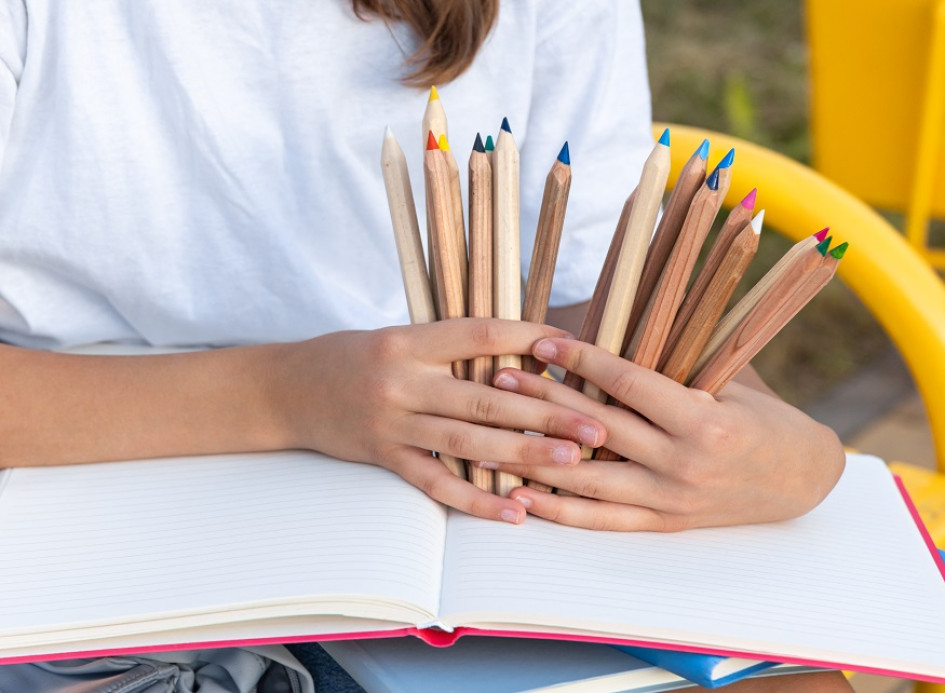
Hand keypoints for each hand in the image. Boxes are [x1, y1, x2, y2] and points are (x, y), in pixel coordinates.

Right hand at [267, 320, 605, 523]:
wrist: (288, 390)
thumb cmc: (352, 358)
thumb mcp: (399, 339)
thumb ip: (451, 348)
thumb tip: (521, 359)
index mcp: (410, 341)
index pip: (480, 335)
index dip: (529, 338)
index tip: (574, 347)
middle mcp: (403, 380)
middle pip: (486, 397)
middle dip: (546, 412)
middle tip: (597, 425)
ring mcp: (392, 423)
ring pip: (468, 441)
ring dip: (524, 454)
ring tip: (572, 463)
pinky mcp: (384, 458)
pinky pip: (436, 484)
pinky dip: (476, 500)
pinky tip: (514, 512)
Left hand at [487, 337, 844, 530]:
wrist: (800, 480)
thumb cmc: (762, 417)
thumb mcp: (731, 379)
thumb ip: (676, 360)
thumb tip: (617, 317)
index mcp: (704, 421)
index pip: (628, 383)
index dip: (581, 359)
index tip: (541, 340)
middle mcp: (684, 464)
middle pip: (598, 428)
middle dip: (544, 400)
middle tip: (500, 377)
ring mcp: (671, 500)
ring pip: (590, 478)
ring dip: (537, 457)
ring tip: (492, 435)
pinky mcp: (663, 524)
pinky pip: (603, 520)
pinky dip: (560, 509)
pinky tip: (522, 495)